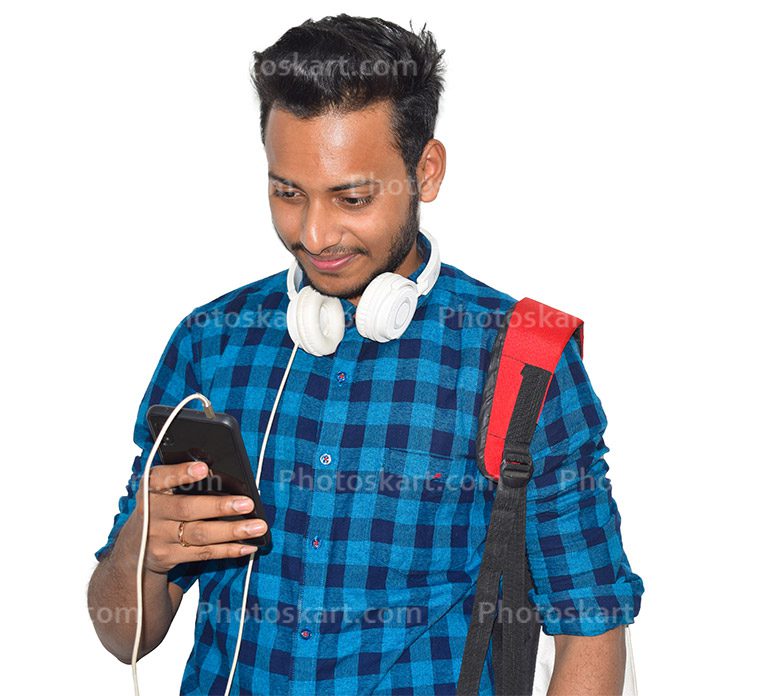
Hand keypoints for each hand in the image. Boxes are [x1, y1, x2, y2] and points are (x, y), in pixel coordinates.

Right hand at [129, 461, 267, 574]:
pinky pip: (202, 553)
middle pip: (187, 508)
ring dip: (232, 531)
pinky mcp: (167, 557)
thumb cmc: (163, 508)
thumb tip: (228, 478)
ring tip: (257, 527)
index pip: (163, 477)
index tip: (204, 469)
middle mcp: (152, 512)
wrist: (135, 548)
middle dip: (219, 506)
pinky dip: (228, 550)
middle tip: (247, 503)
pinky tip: (247, 545)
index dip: (182, 473)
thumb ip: (185, 481)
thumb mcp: (164, 490)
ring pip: (199, 534)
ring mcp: (158, 537)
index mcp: (151, 488)